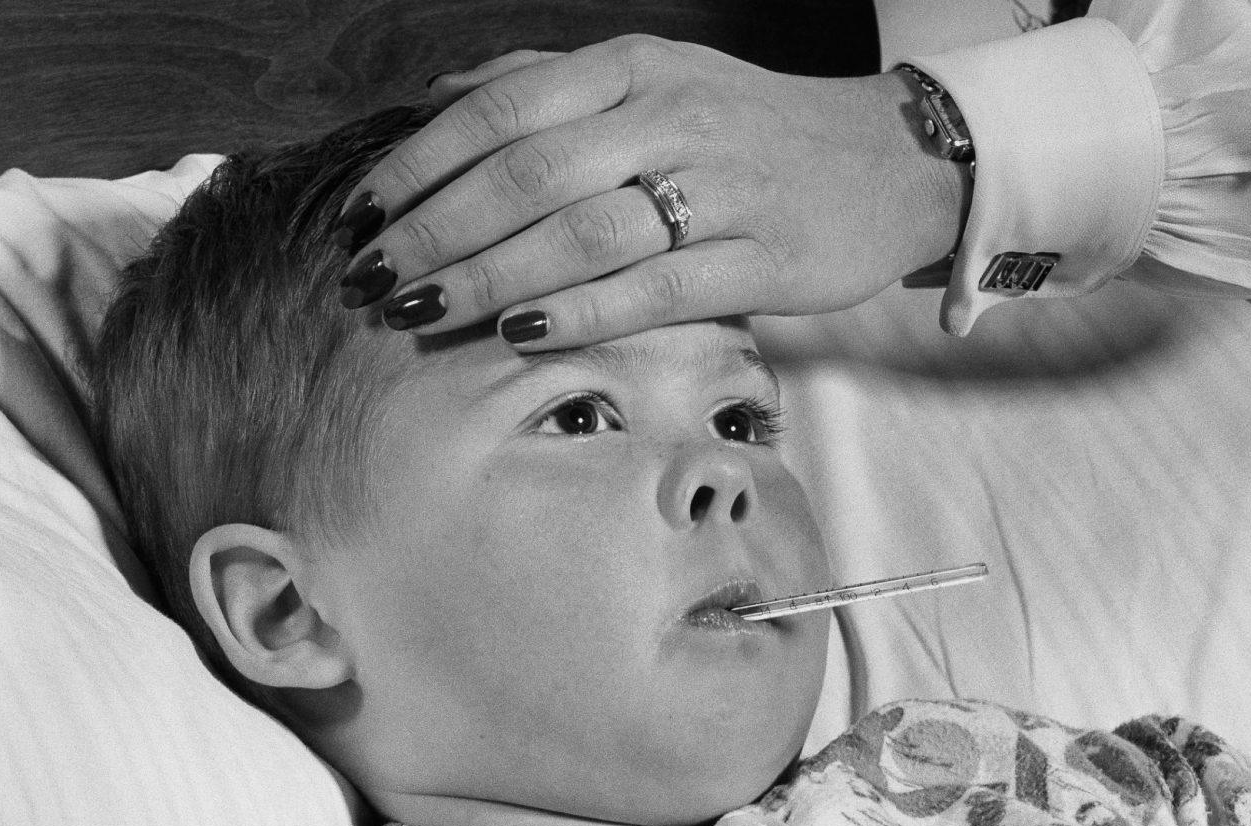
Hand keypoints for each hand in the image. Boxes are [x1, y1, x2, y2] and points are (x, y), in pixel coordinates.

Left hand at [333, 36, 970, 350]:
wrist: (890, 164)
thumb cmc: (751, 130)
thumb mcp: (654, 80)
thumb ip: (548, 84)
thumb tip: (439, 96)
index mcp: (634, 67)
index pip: (500, 109)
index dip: (419, 165)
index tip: (359, 213)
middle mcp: (672, 116)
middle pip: (527, 175)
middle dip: (436, 231)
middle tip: (373, 278)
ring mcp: (722, 187)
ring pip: (582, 234)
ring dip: (491, 277)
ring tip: (424, 310)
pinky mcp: (762, 258)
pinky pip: (657, 288)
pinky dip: (584, 311)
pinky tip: (525, 332)